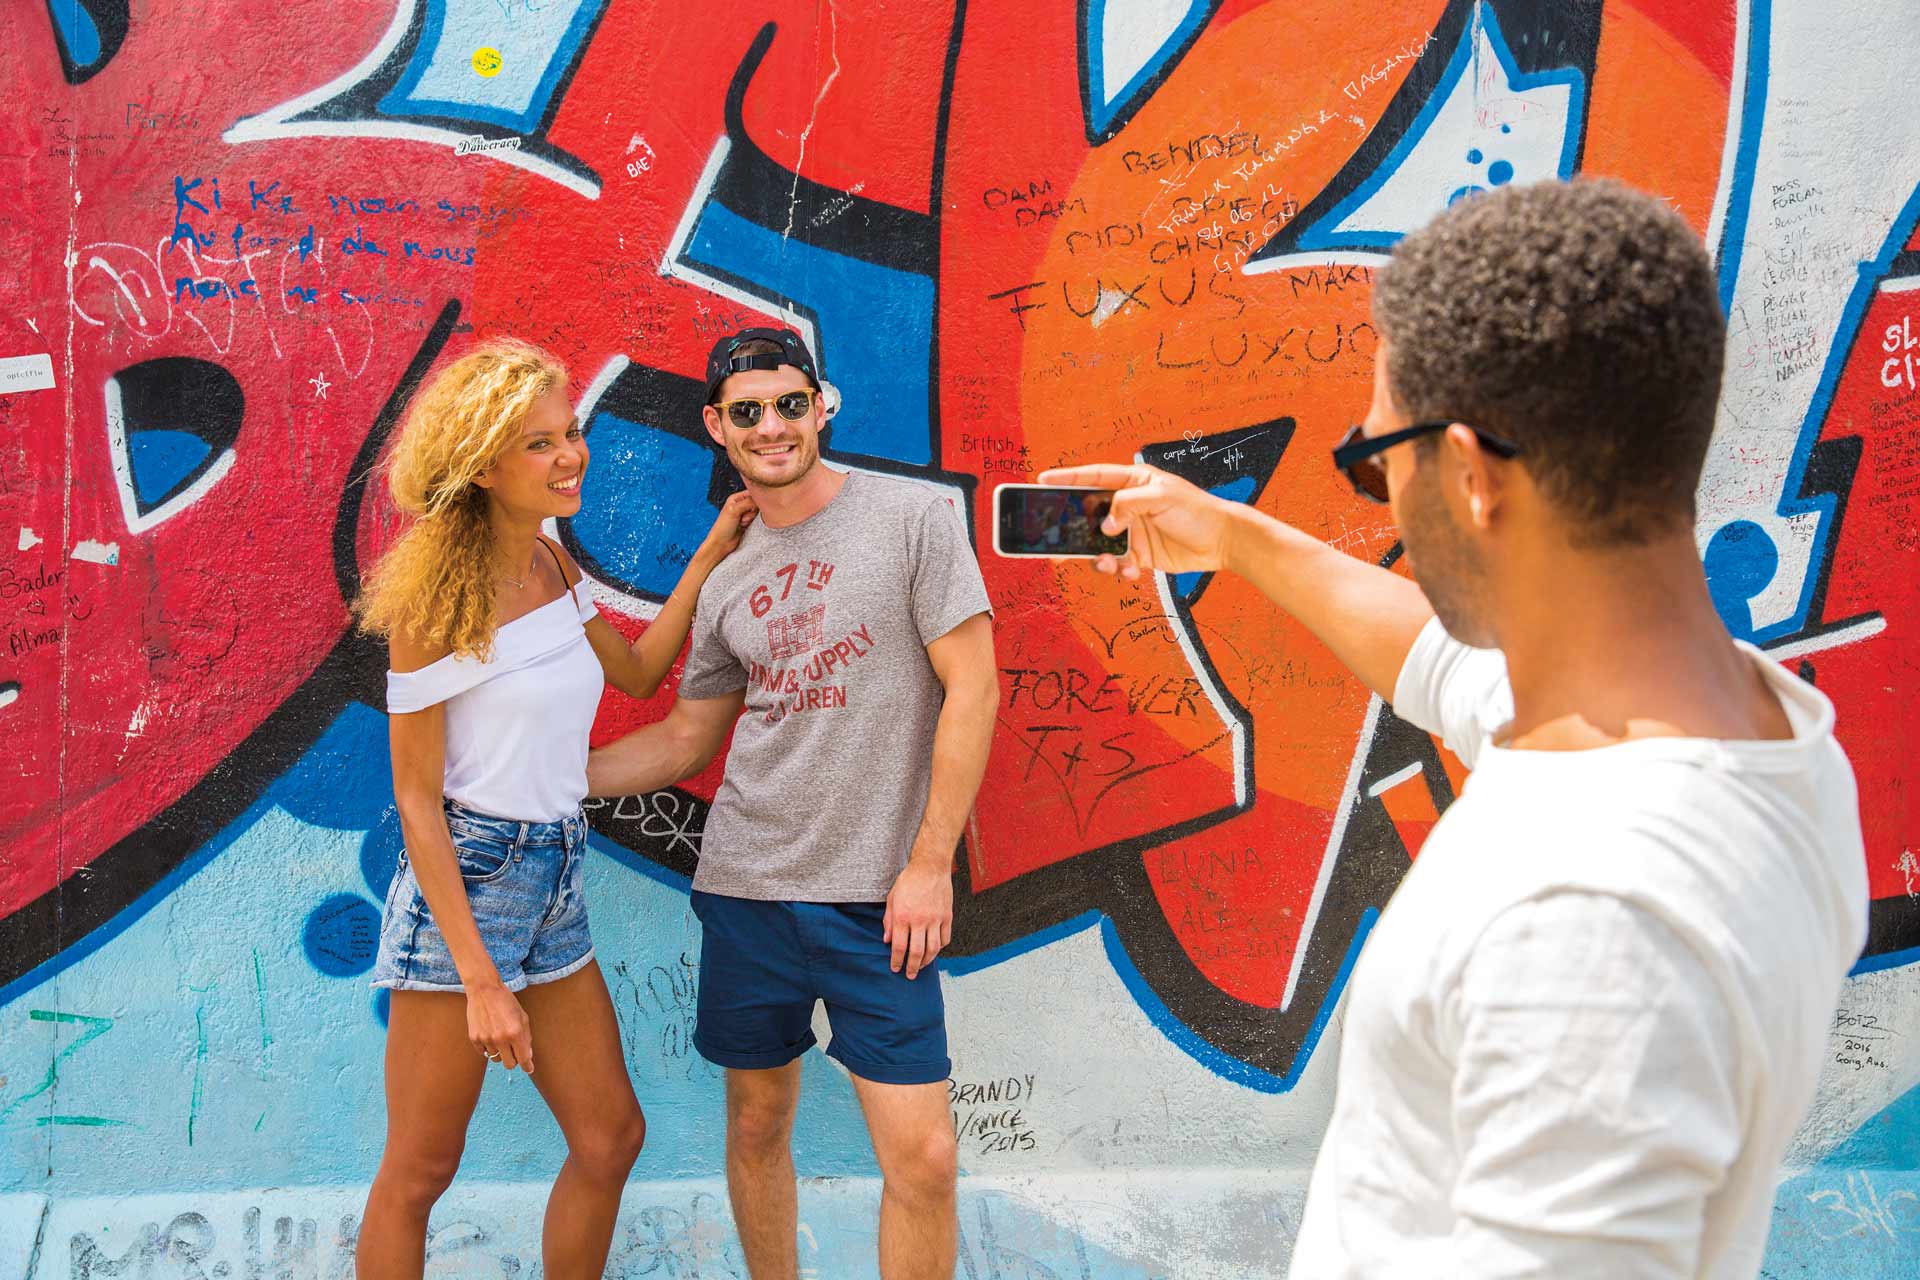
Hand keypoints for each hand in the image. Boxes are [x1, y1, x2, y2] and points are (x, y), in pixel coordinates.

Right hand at [466, 980, 533, 1073]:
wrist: (484, 990)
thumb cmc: (506, 1002)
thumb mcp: (523, 1017)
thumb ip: (526, 1038)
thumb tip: (527, 1056)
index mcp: (515, 1033)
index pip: (523, 1059)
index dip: (527, 1066)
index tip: (529, 1069)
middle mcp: (500, 1039)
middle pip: (509, 1065)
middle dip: (514, 1060)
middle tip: (514, 1052)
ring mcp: (486, 1039)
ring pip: (496, 1059)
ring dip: (500, 1052)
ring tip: (500, 1036)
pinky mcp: (474, 1038)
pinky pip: (483, 1053)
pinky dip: (488, 1047)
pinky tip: (490, 1034)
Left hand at [696, 491, 757, 564]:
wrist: (721, 544)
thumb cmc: (722, 527)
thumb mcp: (734, 510)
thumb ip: (748, 502)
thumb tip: (761, 499)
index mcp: (736, 498)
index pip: (752, 492)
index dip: (755, 499)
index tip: (752, 506)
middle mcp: (741, 504)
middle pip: (757, 503)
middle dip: (752, 511)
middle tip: (743, 517)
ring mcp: (746, 514)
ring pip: (758, 512)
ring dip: (751, 518)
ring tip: (742, 523)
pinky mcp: (749, 523)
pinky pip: (758, 520)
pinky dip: (753, 524)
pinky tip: (745, 526)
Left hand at [884, 855, 953, 979]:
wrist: (930, 867)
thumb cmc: (908, 881)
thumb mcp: (892, 899)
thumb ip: (888, 921)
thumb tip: (887, 941)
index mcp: (903, 916)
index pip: (900, 946)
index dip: (897, 961)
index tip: (895, 968)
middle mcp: (920, 920)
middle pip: (917, 952)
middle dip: (912, 967)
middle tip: (909, 975)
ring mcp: (935, 919)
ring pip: (933, 949)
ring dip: (927, 961)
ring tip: (921, 966)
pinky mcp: (947, 916)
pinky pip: (945, 938)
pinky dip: (940, 948)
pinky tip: (934, 950)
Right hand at [1036, 464, 1238, 579]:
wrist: (1224, 541)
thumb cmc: (1197, 511)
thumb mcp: (1161, 497)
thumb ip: (1128, 505)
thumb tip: (1106, 526)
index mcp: (1132, 483)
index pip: (1093, 477)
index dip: (1067, 478)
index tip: (1042, 481)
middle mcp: (1128, 506)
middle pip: (1089, 514)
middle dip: (1071, 526)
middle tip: (1052, 536)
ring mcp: (1132, 531)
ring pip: (1100, 544)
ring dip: (1097, 555)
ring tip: (1105, 563)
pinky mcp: (1139, 555)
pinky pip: (1117, 563)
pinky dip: (1118, 569)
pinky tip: (1129, 571)